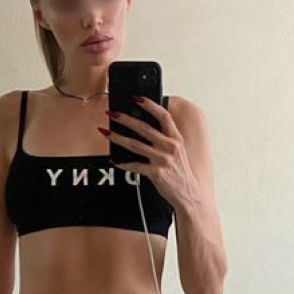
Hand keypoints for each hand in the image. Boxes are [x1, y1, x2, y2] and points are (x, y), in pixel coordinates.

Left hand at [98, 96, 198, 210]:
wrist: (188, 195)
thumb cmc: (180, 173)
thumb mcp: (178, 153)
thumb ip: (165, 140)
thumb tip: (142, 127)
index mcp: (176, 139)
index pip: (163, 116)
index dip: (149, 105)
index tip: (136, 98)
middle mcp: (170, 147)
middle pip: (144, 128)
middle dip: (125, 119)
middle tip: (112, 114)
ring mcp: (163, 160)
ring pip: (135, 145)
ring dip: (117, 137)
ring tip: (105, 132)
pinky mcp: (156, 173)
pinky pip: (135, 165)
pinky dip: (123, 163)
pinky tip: (115, 160)